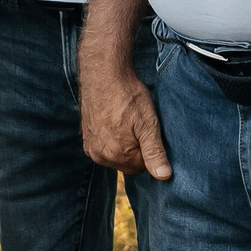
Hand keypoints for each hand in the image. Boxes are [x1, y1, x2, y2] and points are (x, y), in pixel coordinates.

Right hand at [80, 58, 171, 178]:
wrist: (103, 73)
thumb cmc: (128, 95)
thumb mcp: (148, 123)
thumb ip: (155, 152)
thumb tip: (164, 177)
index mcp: (117, 155)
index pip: (143, 167)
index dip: (149, 149)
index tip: (148, 130)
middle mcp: (100, 156)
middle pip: (129, 164)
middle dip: (136, 149)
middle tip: (138, 125)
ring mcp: (91, 148)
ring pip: (117, 156)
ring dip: (124, 145)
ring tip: (126, 121)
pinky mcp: (86, 139)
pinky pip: (105, 148)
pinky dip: (112, 139)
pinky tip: (115, 121)